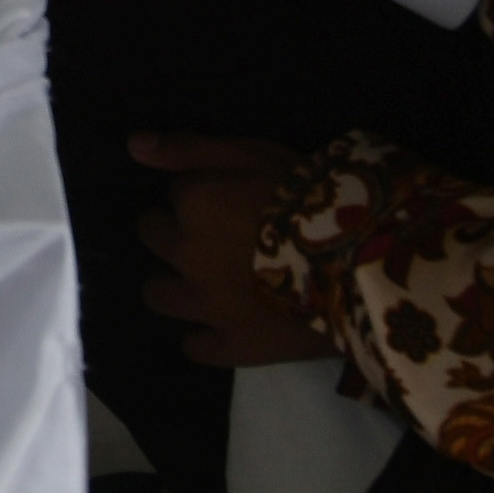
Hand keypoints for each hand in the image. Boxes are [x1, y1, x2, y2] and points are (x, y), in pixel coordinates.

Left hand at [132, 135, 332, 367]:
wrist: (359, 264)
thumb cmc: (312, 198)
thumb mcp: (254, 154)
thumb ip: (190, 149)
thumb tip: (133, 146)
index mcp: (192, 204)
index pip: (174, 194)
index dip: (198, 194)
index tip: (225, 200)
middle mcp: (187, 254)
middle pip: (154, 238)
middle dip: (174, 233)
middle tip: (211, 236)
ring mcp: (205, 306)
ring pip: (158, 295)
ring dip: (175, 284)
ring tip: (205, 281)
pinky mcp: (231, 345)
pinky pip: (195, 346)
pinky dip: (205, 336)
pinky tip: (223, 324)